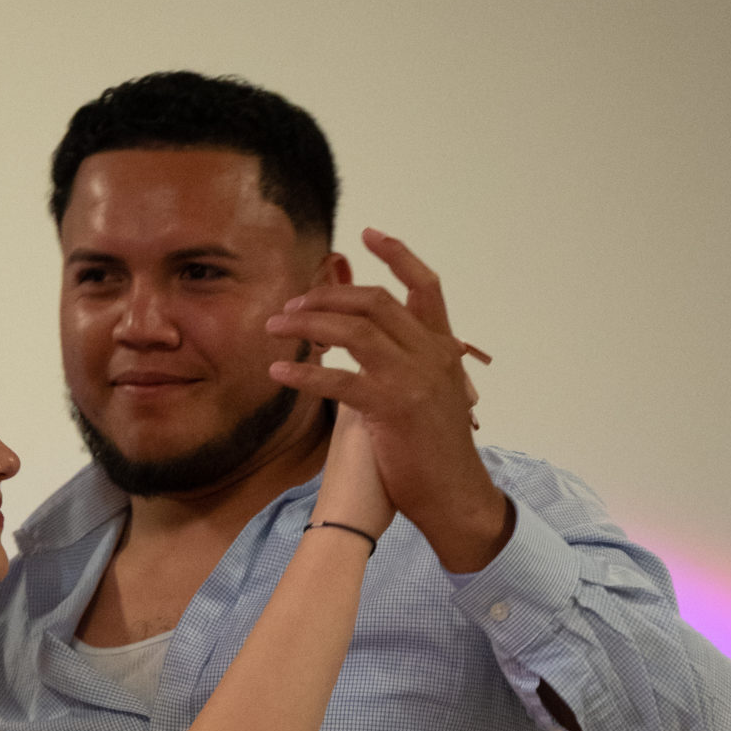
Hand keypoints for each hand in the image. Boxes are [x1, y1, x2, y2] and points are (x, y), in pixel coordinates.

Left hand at [267, 231, 512, 573]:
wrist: (456, 497)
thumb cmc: (436, 455)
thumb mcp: (432, 401)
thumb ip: (407, 369)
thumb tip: (366, 354)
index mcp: (444, 350)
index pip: (426, 285)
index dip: (398, 254)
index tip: (369, 232)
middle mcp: (433, 356)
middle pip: (376, 302)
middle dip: (328, 297)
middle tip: (291, 305)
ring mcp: (413, 380)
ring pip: (354, 331)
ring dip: (307, 325)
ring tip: (275, 329)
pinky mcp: (392, 408)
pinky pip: (338, 380)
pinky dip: (304, 374)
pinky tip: (278, 373)